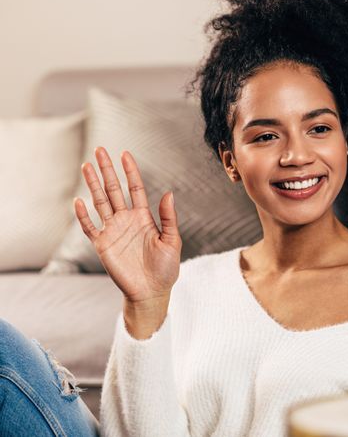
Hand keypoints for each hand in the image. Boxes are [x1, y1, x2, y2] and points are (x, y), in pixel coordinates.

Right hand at [74, 147, 181, 306]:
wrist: (151, 292)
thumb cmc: (166, 269)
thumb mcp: (172, 241)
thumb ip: (168, 218)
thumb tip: (169, 193)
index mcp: (144, 217)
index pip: (135, 188)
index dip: (130, 171)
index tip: (125, 154)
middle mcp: (126, 220)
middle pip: (114, 190)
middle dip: (107, 170)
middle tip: (100, 150)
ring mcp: (113, 231)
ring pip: (100, 202)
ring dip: (93, 185)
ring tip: (86, 165)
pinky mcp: (102, 245)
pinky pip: (90, 227)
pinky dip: (83, 215)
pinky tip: (79, 200)